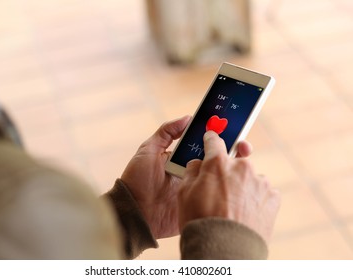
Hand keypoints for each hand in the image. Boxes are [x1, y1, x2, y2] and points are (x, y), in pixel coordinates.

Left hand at [121, 117, 252, 238]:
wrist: (133, 212)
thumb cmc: (137, 179)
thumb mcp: (148, 150)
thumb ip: (166, 132)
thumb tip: (187, 117)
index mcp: (184, 159)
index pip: (205, 146)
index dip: (220, 138)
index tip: (234, 130)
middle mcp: (193, 173)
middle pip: (217, 161)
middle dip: (233, 152)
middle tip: (244, 147)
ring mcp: (197, 190)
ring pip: (220, 179)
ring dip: (233, 172)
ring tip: (245, 164)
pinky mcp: (198, 206)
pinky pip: (215, 199)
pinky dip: (227, 194)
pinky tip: (239, 187)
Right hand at [178, 131, 279, 241]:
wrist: (225, 251)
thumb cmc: (200, 221)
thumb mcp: (184, 194)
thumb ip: (192, 171)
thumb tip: (198, 163)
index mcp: (218, 163)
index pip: (214, 141)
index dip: (210, 139)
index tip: (211, 137)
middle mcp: (242, 167)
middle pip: (234, 161)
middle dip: (226, 171)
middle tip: (218, 190)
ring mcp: (260, 182)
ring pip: (249, 177)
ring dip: (242, 186)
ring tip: (232, 208)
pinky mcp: (272, 198)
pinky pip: (262, 192)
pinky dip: (255, 199)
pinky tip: (245, 213)